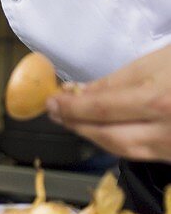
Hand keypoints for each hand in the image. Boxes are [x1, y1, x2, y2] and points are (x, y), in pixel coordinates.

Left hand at [46, 44, 170, 161]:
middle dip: (75, 122)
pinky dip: (115, 143)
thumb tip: (85, 92)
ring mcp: (170, 145)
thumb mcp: (161, 59)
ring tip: (70, 122)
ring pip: (122, 148)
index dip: (73, 104)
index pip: (103, 106)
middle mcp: (163, 129)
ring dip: (91, 136)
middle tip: (53, 112)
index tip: (53, 99)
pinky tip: (101, 133)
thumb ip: (122, 79)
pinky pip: (140, 153)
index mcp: (156, 100)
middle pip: (108, 132)